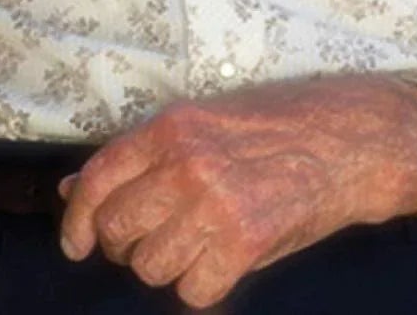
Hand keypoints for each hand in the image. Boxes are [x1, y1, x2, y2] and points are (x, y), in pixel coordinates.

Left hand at [56, 76, 416, 308]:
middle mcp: (185, 165)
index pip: (99, 180)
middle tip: (144, 243)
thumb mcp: (195, 124)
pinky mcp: (246, 244)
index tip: (75, 244)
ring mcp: (215, 206)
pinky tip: (213, 268)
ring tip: (187, 249)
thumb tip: (75, 189)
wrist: (341, 143)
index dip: (77, 220)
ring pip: (152, 266)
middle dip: (123, 246)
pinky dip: (198, 288)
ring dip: (163, 268)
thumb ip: (136, 157)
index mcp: (167, 129)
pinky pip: (193, 292)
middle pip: (120, 229)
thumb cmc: (266, 129)